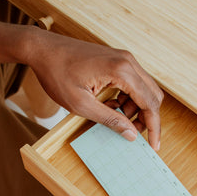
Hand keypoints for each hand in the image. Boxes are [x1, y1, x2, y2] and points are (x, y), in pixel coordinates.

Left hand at [27, 30, 163, 149]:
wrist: (43, 49)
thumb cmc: (57, 74)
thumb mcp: (81, 104)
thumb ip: (109, 120)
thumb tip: (131, 134)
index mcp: (121, 71)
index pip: (149, 103)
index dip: (153, 127)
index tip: (153, 146)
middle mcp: (127, 61)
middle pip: (152, 95)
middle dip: (146, 117)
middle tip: (132, 133)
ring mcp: (123, 58)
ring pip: (143, 89)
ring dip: (135, 108)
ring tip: (115, 119)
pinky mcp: (116, 59)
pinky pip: (132, 82)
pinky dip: (127, 98)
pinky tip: (110, 106)